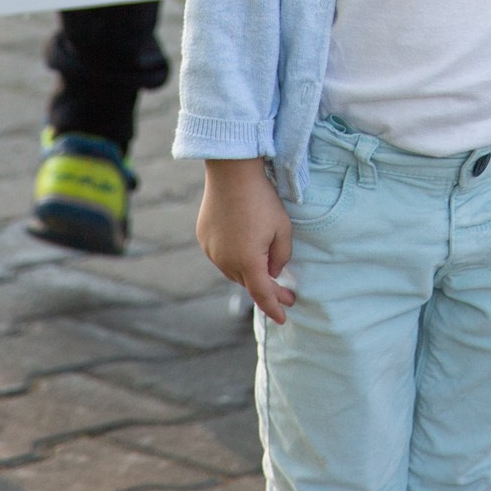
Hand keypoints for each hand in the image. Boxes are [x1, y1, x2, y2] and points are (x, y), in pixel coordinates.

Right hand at [199, 158, 296, 322]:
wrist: (231, 172)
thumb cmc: (262, 199)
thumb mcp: (283, 229)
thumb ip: (281, 257)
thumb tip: (272, 271)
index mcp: (248, 261)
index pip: (262, 294)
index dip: (274, 308)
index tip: (283, 318)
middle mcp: (226, 260)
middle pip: (248, 283)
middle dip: (267, 289)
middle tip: (286, 293)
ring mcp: (212, 250)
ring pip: (234, 271)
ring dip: (250, 273)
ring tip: (266, 269)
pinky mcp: (204, 238)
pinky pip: (222, 256)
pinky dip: (235, 258)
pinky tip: (246, 248)